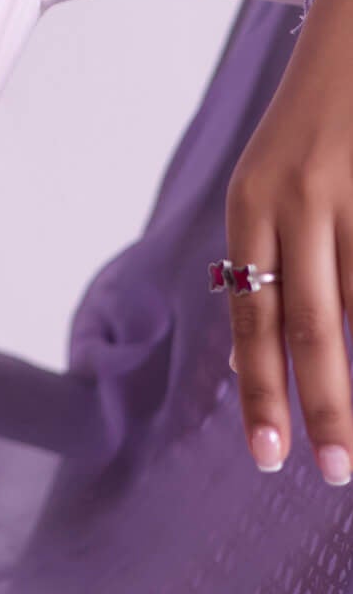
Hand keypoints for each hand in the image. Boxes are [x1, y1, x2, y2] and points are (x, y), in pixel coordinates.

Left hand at [224, 0, 352, 484]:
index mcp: (251, 202)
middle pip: (309, 321)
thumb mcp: (279, 185)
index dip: (261, 387)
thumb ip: (280, 263)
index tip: (268, 455)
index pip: (252, 314)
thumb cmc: (318, 123)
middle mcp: (294, 196)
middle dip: (323, 403)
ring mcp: (349, 186)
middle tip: (332, 471)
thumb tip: (265, 360)